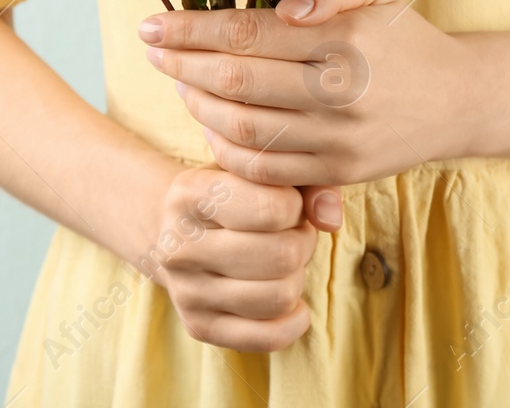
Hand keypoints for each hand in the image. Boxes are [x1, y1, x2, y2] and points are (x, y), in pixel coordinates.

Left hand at [140, 0, 486, 187]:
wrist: (458, 101)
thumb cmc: (402, 37)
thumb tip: (281, 8)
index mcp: (345, 40)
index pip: (247, 33)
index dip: (190, 29)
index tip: (150, 24)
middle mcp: (341, 92)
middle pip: (235, 81)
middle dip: (181, 64)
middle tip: (154, 51)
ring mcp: (338, 139)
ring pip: (242, 129)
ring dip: (197, 104)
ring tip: (181, 81)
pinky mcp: (338, 173)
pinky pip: (264, 169)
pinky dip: (225, 149)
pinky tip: (211, 123)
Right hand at [147, 167, 315, 352]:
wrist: (178, 229)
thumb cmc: (232, 194)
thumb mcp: (261, 172)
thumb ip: (306, 183)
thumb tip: (331, 219)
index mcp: (189, 194)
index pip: (274, 208)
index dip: (296, 207)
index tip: (286, 204)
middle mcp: (178, 245)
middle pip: (282, 256)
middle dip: (301, 243)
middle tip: (291, 234)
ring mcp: (186, 290)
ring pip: (280, 297)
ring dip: (296, 277)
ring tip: (283, 261)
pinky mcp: (199, 326)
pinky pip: (268, 337)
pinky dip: (294, 320)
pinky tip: (292, 302)